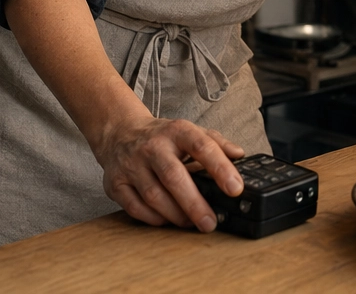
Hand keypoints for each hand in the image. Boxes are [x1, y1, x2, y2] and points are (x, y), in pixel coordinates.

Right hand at [94, 110, 245, 231]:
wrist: (120, 132)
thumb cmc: (163, 138)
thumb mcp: (191, 132)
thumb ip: (217, 143)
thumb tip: (239, 155)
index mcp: (177, 131)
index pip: (202, 146)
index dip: (220, 168)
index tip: (236, 188)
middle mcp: (153, 147)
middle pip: (174, 177)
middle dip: (195, 204)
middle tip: (210, 222)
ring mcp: (132, 165)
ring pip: (154, 196)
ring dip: (176, 215)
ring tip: (193, 223)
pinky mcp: (116, 183)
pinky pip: (136, 208)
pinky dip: (154, 219)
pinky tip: (168, 220)